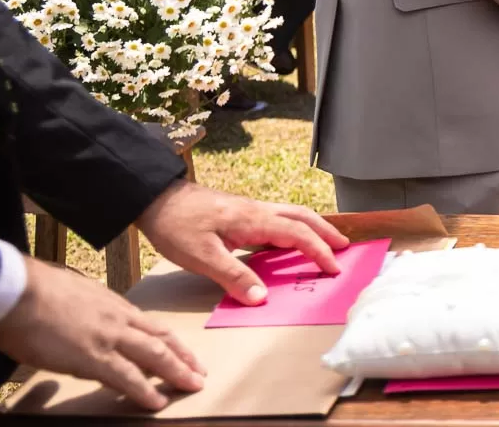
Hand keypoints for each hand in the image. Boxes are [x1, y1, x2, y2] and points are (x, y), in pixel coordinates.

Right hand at [0, 256, 205, 410]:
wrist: (18, 292)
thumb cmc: (34, 292)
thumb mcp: (73, 295)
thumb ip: (86, 310)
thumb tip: (83, 321)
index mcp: (112, 305)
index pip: (150, 325)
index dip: (169, 340)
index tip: (182, 351)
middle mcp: (118, 319)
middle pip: (162, 339)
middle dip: (184, 357)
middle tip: (200, 372)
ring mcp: (109, 337)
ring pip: (154, 355)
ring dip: (176, 372)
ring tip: (192, 386)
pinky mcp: (93, 357)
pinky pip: (126, 377)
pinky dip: (144, 392)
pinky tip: (156, 403)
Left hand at [134, 180, 347, 305]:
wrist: (154, 198)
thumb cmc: (177, 226)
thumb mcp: (201, 257)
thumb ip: (234, 276)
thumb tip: (262, 298)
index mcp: (254, 220)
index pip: (297, 234)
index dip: (318, 251)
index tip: (334, 269)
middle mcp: (257, 211)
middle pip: (302, 217)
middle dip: (326, 232)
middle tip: (344, 248)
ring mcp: (248, 209)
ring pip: (291, 215)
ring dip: (312, 228)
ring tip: (324, 242)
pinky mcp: (238, 213)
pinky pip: (276, 219)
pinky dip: (292, 229)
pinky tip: (286, 242)